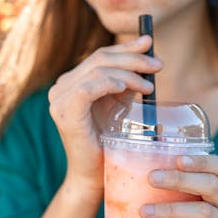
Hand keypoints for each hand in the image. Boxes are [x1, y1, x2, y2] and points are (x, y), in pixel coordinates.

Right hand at [48, 36, 161, 197]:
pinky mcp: (64, 112)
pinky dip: (108, 84)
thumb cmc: (108, 142)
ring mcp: (59, 99)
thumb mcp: (120, 105)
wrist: (93, 174)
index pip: (101, 56)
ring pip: (97, 71)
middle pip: (100, 59)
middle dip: (133, 59)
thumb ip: (128, 81)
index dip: (126, 47)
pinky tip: (125, 88)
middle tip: (158, 65)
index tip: (149, 43)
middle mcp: (61, 87)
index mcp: (73, 82)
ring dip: (127, 74)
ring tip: (148, 87)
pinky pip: (88, 88)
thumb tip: (148, 54)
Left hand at [139, 155, 217, 217]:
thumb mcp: (183, 210)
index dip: (202, 161)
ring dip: (171, 210)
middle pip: (212, 186)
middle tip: (152, 178)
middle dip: (180, 180)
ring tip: (144, 212)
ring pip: (205, 214)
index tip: (177, 159)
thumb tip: (121, 168)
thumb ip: (168, 192)